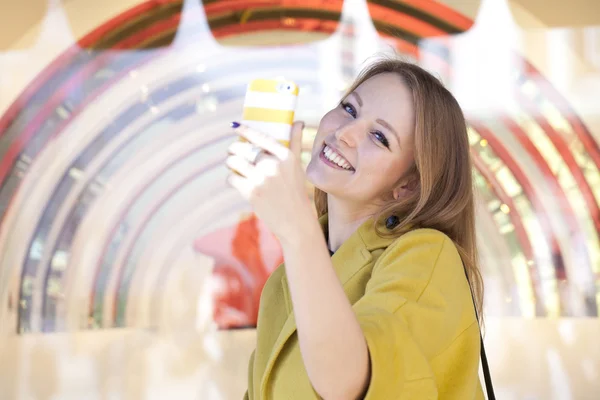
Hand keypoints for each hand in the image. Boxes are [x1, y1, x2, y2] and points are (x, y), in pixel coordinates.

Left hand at [226, 121, 313, 242]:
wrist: (295, 221)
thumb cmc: (295, 192)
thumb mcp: (297, 166)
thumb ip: (295, 142)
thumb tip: (298, 122)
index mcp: (286, 156)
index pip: (261, 137)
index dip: (245, 130)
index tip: (234, 125)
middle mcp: (274, 165)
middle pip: (243, 148)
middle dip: (234, 149)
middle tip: (233, 152)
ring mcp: (262, 179)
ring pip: (234, 161)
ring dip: (230, 163)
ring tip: (233, 166)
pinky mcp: (252, 192)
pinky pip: (232, 178)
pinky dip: (231, 179)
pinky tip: (236, 181)